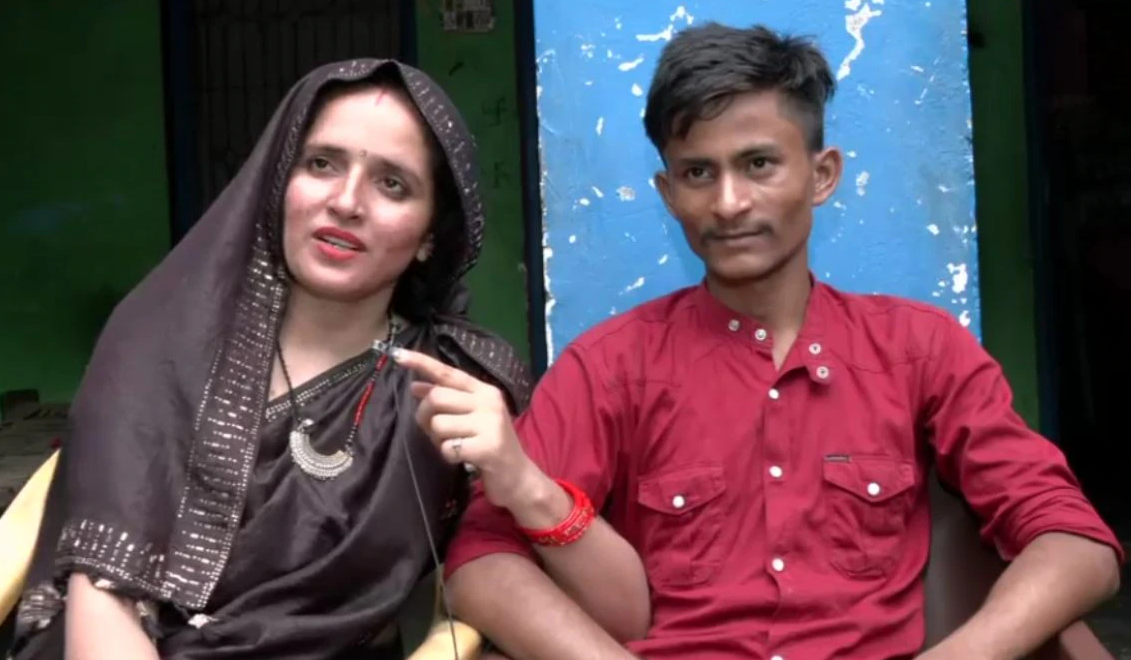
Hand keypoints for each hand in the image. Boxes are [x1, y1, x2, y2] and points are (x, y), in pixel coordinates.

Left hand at [393, 348, 550, 512]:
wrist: (518, 477)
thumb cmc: (489, 445)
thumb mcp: (471, 417)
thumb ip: (447, 400)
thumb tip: (415, 386)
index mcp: (484, 390)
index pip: (448, 373)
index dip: (421, 363)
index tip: (397, 355)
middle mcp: (489, 401)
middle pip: (437, 397)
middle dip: (425, 416)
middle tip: (435, 432)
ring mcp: (490, 423)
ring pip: (439, 424)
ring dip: (439, 440)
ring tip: (456, 445)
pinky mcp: (488, 447)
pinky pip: (448, 448)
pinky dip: (449, 456)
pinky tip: (464, 458)